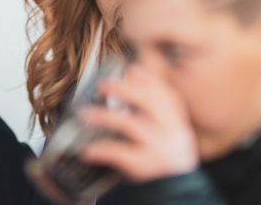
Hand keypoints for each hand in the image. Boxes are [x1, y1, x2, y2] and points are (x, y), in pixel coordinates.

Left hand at [80, 65, 197, 182]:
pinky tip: (88, 150)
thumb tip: (135, 72)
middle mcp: (171, 132)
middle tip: (102, 85)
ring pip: (131, 125)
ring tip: (85, 114)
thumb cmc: (166, 155)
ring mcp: (159, 149)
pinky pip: (121, 154)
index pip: (165, 93)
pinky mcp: (145, 166)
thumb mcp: (168, 128)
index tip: (131, 69)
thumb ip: (154, 102)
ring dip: (105, 116)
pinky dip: (103, 150)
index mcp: (176, 122)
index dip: (149, 79)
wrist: (176, 191)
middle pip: (148, 103)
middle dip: (125, 90)